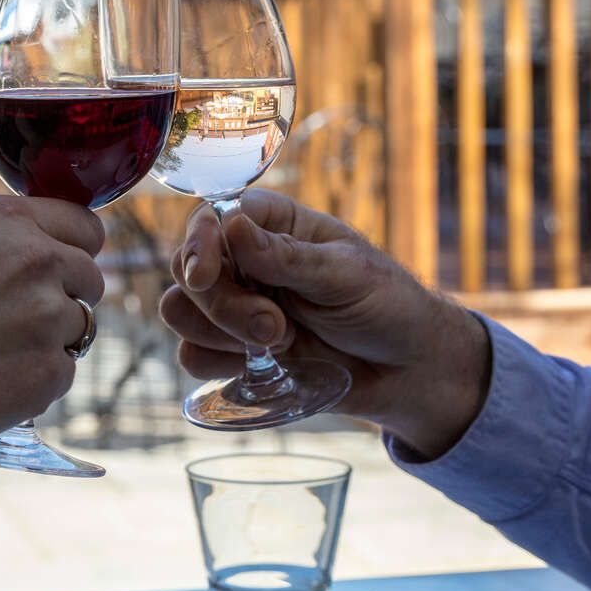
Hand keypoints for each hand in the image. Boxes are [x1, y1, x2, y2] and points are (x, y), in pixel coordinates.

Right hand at [0, 195, 104, 456]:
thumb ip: (4, 233)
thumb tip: (47, 238)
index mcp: (12, 220)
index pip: (87, 227)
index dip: (72, 251)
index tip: (54, 271)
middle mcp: (40, 260)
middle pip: (91, 278)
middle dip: (64, 297)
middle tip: (13, 319)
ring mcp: (49, 316)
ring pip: (80, 326)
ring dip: (50, 340)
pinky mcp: (50, 370)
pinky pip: (64, 371)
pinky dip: (37, 380)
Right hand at [160, 190, 490, 458]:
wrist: (409, 372)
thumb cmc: (388, 306)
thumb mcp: (346, 275)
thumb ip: (287, 257)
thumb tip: (231, 225)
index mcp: (273, 224)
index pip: (211, 218)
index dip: (198, 243)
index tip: (206, 273)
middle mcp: (246, 261)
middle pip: (187, 270)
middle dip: (223, 304)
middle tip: (276, 327)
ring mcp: (238, 307)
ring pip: (181, 313)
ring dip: (221, 334)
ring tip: (281, 344)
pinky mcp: (235, 352)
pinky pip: (193, 357)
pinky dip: (221, 365)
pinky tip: (268, 365)